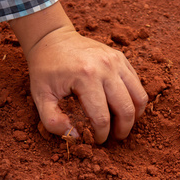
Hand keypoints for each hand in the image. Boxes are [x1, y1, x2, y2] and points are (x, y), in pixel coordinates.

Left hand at [10, 2, 147, 143]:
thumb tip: (76, 136)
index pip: (102, 117)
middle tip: (115, 137)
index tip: (96, 140)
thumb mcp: (40, 96)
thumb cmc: (46, 69)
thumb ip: (53, 121)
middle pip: (126, 109)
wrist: (52, 39)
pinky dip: (135, 99)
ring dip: (134, 116)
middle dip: (122, 130)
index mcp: (85, 77)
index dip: (101, 135)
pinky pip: (137, 84)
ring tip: (123, 124)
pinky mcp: (121, 58)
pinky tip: (122, 106)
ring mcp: (116, 60)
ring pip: (139, 96)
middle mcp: (106, 67)